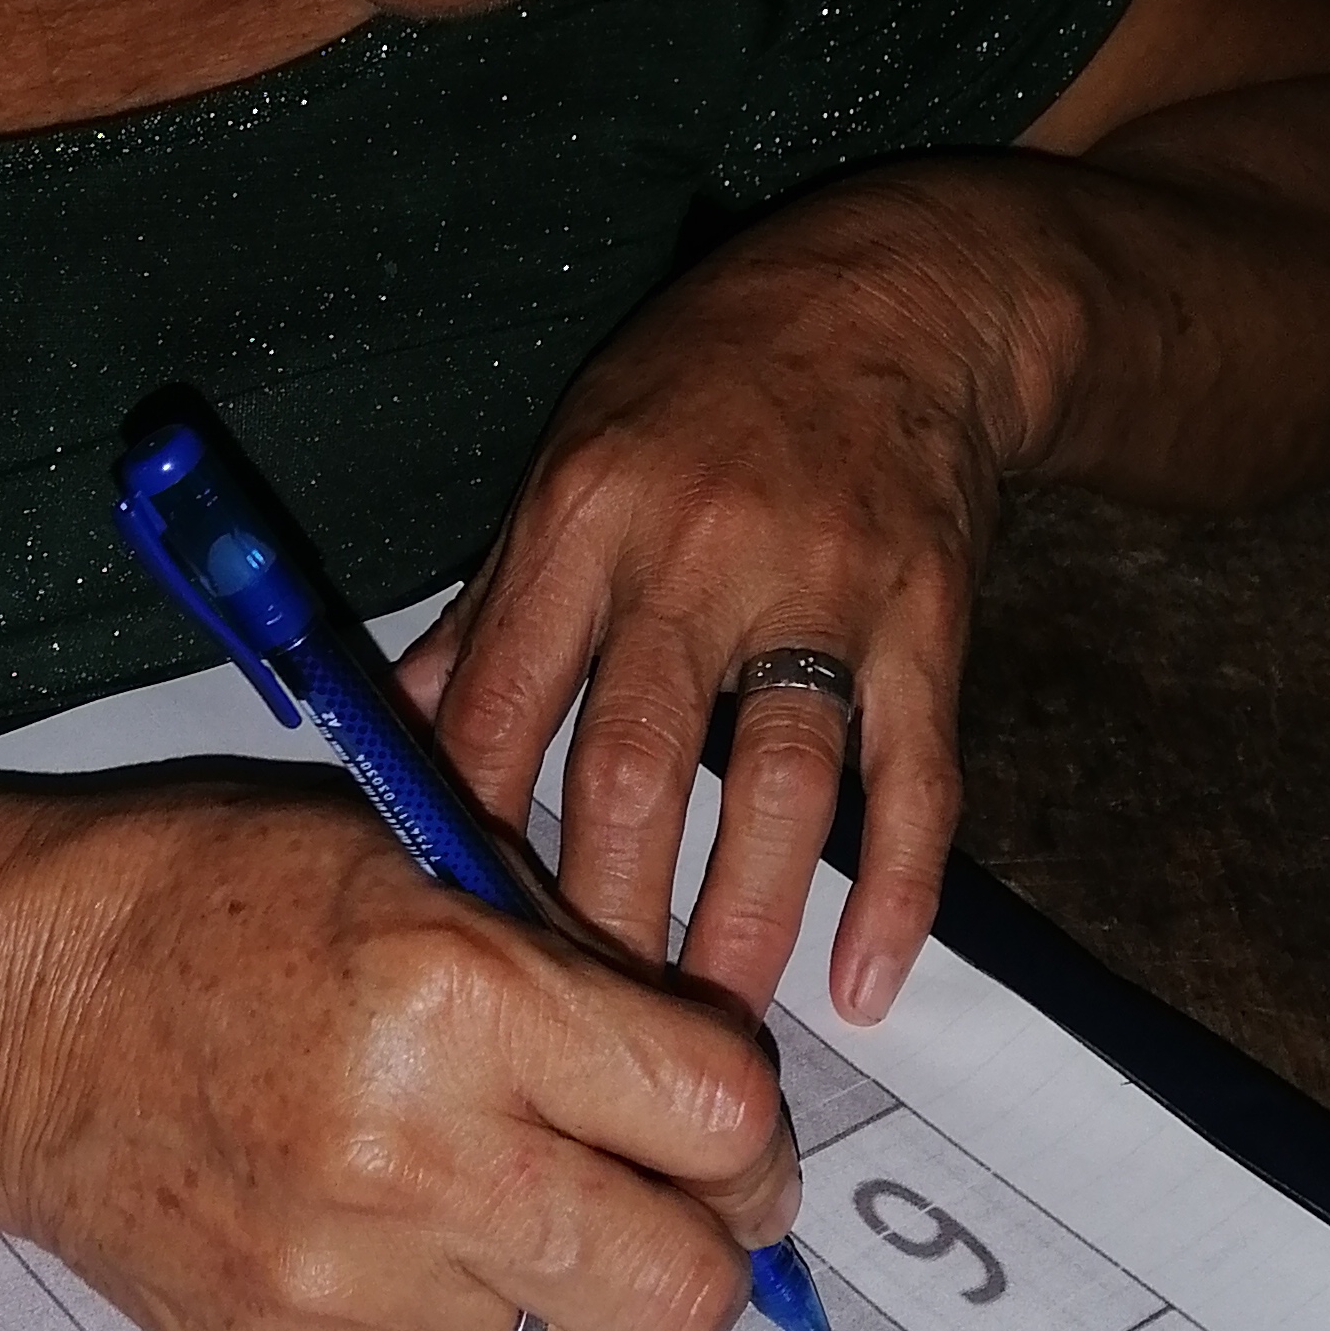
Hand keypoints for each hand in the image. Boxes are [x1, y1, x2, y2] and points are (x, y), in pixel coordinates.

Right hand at [0, 772, 798, 1330]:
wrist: (15, 1018)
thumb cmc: (221, 905)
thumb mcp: (424, 863)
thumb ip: (585, 975)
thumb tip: (728, 1107)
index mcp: (458, 999)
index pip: (719, 1122)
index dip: (755, 1133)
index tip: (735, 1132)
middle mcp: (410, 1162)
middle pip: (683, 1289)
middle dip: (710, 1248)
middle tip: (681, 1206)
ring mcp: (344, 1289)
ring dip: (584, 1298)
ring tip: (522, 1216)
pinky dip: (468, 1324)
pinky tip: (406, 1241)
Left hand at [409, 172, 1025, 1030]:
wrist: (907, 296)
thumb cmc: (715, 377)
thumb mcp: (572, 456)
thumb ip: (494, 601)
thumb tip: (400, 727)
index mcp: (588, 516)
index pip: (505, 699)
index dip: (473, 824)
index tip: (456, 931)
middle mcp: (701, 557)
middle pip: (636, 763)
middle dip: (603, 910)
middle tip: (579, 1027)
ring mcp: (826, 594)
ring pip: (778, 786)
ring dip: (742, 919)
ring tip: (708, 1034)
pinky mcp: (929, 622)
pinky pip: (915, 776)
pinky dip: (898, 889)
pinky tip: (866, 983)